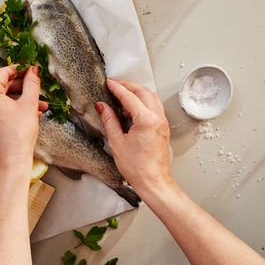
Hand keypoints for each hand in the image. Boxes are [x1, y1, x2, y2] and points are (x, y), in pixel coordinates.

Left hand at [0, 65, 46, 177]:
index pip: (1, 74)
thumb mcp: (29, 105)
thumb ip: (31, 84)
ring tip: (40, 105)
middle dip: (21, 87)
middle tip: (36, 85)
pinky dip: (13, 109)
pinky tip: (30, 113)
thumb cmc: (19, 135)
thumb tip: (33, 70)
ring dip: (21, 100)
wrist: (12, 162)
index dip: (18, 69)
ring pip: (2, 100)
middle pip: (1, 87)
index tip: (29, 69)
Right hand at [95, 79, 171, 195]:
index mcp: (146, 120)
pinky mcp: (162, 128)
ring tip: (122, 96)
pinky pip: (154, 107)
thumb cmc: (137, 168)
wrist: (153, 182)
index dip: (117, 88)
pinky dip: (143, 102)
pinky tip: (131, 109)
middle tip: (115, 85)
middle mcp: (157, 118)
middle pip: (143, 92)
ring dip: (137, 93)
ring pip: (151, 98)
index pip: (129, 97)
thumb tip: (102, 106)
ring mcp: (162, 123)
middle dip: (128, 86)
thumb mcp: (117, 142)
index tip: (108, 83)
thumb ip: (109, 120)